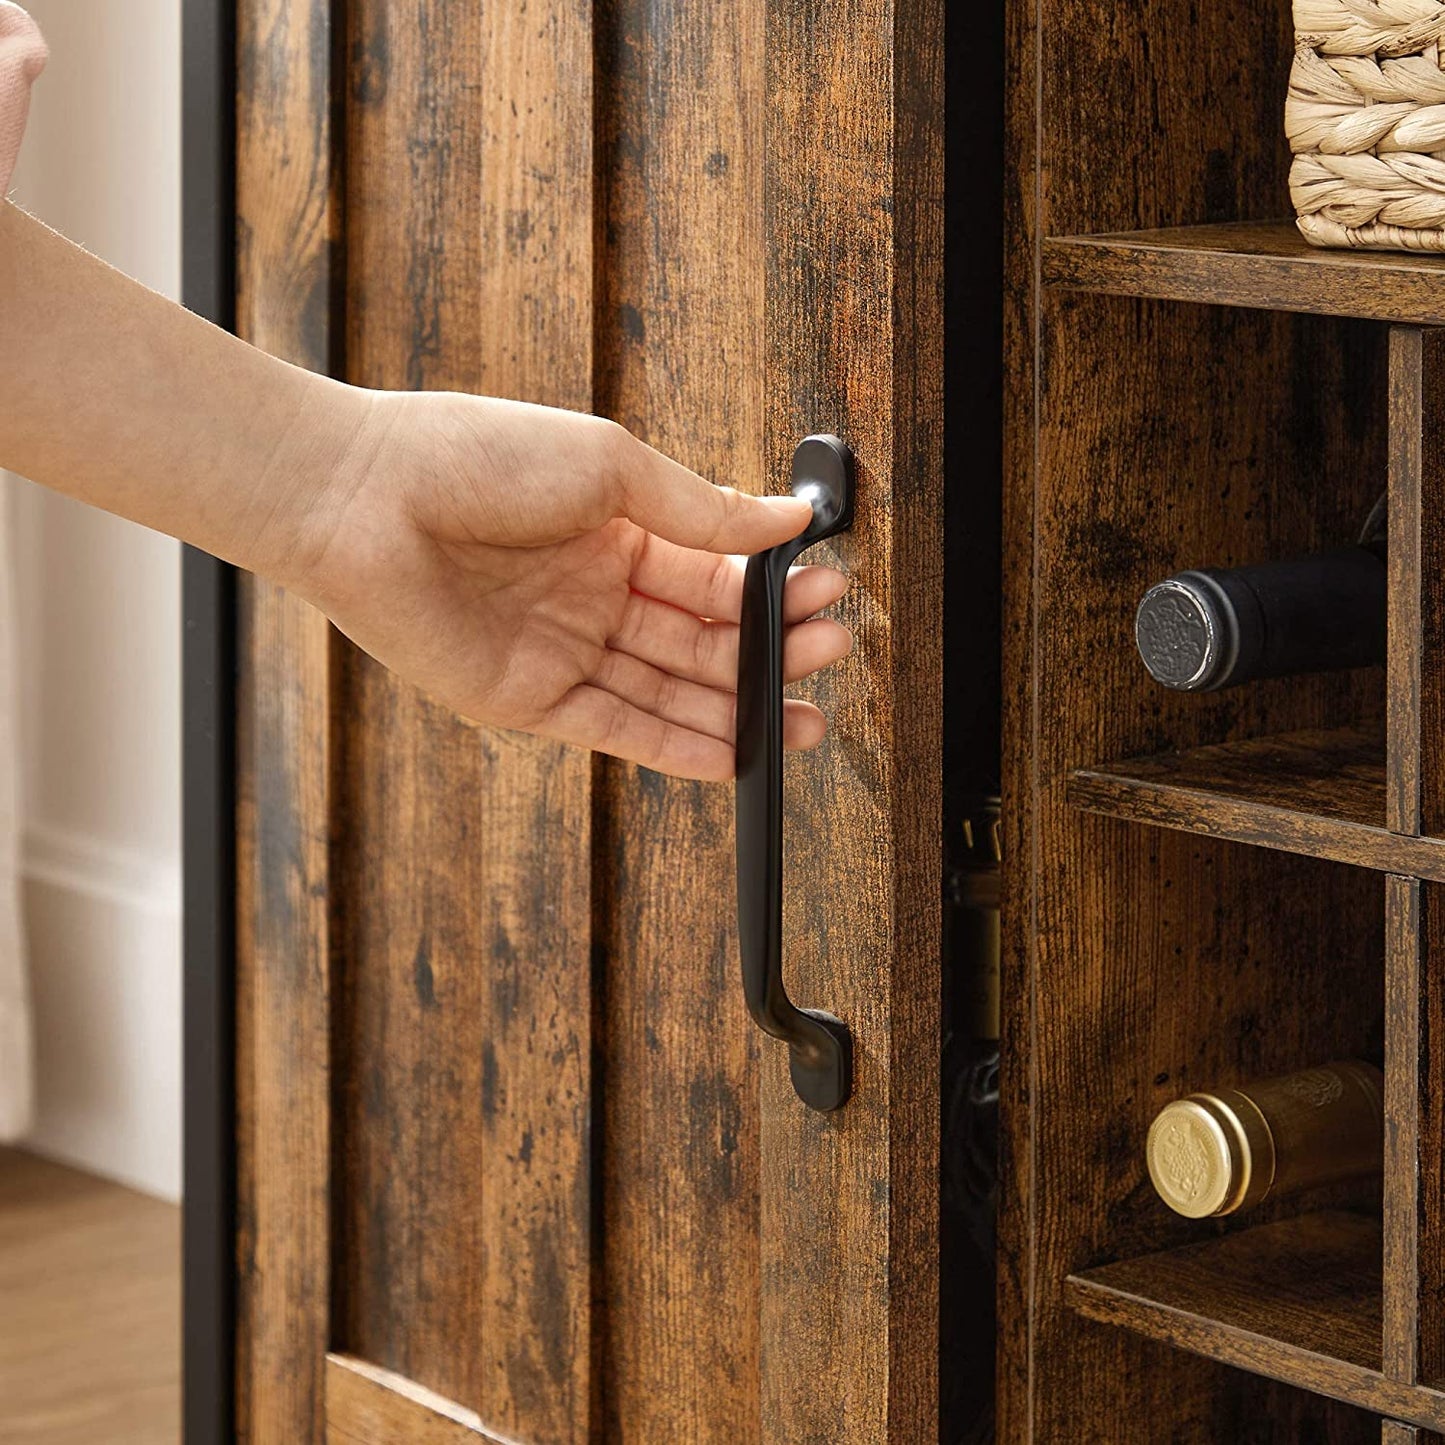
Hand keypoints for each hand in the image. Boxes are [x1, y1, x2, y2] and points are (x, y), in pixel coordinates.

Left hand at [293, 390, 852, 780]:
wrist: (362, 499)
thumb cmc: (474, 458)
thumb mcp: (610, 467)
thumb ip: (701, 509)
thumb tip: (786, 519)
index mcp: (614, 531)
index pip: (712, 573)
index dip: (771, 589)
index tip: (827, 593)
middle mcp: (594, 596)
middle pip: (700, 638)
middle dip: (768, 650)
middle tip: (829, 652)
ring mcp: (564, 651)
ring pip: (670, 691)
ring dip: (739, 708)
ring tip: (806, 719)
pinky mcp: (531, 701)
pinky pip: (621, 731)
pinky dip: (680, 747)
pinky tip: (738, 752)